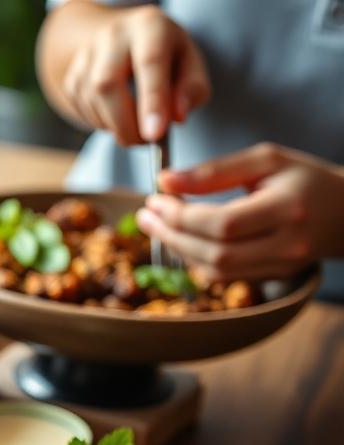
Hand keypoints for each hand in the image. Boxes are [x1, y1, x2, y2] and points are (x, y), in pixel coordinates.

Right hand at [59, 5, 209, 145]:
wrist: (126, 39)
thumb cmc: (166, 54)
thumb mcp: (191, 63)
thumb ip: (191, 89)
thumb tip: (176, 117)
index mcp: (149, 26)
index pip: (149, 63)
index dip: (152, 101)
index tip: (154, 134)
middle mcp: (113, 36)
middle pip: (107, 84)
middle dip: (125, 123)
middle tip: (143, 142)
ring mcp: (86, 55)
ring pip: (91, 100)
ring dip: (113, 126)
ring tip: (135, 128)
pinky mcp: (71, 75)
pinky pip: (80, 108)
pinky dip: (99, 122)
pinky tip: (116, 117)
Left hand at [137, 143, 343, 280]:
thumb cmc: (305, 179)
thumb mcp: (265, 160)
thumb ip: (215, 171)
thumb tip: (165, 181)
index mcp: (288, 208)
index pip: (222, 223)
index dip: (180, 214)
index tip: (154, 199)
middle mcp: (287, 244)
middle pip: (214, 252)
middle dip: (171, 234)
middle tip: (146, 215)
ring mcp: (282, 266)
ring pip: (215, 270)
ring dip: (179, 249)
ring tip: (157, 226)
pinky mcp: (273, 277)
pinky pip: (224, 276)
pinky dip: (196, 260)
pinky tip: (182, 240)